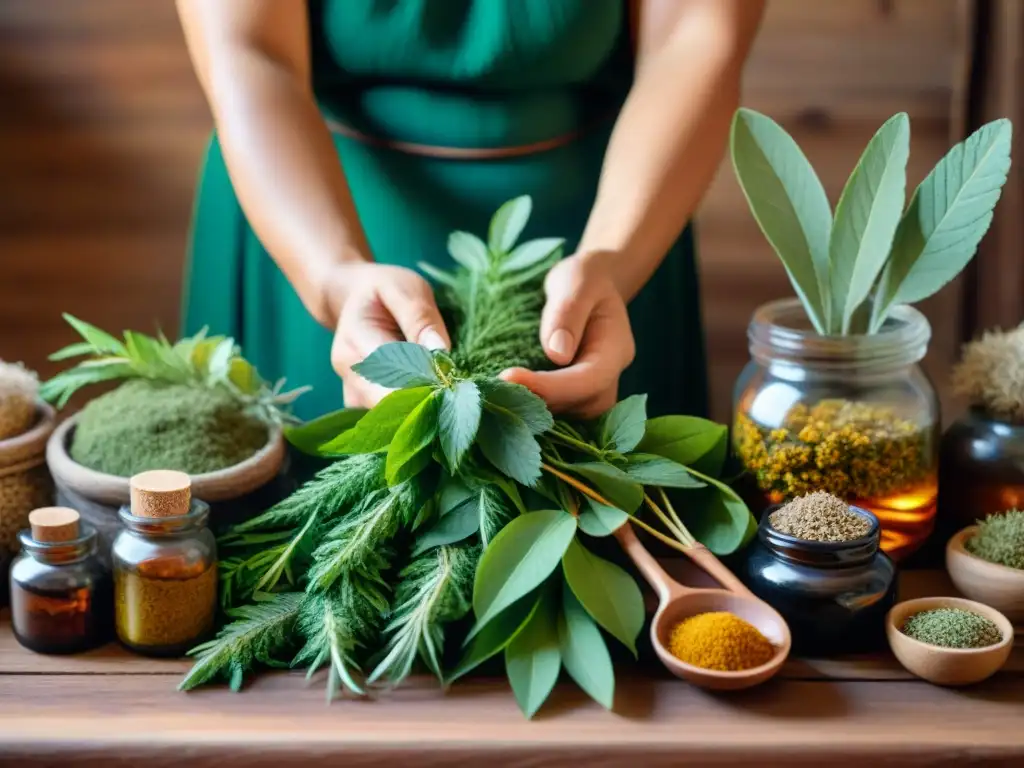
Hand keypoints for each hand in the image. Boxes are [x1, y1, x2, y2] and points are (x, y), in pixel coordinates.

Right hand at [327, 262, 449, 407]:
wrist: (350, 298)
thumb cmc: (382, 290)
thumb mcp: (405, 288)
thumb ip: (420, 318)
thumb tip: (442, 353)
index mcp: (355, 346)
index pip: (392, 381)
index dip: (425, 390)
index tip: (456, 386)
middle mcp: (350, 377)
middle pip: (392, 408)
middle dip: (428, 406)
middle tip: (460, 396)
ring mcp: (353, 396)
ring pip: (393, 419)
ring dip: (424, 412)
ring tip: (449, 396)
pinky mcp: (363, 407)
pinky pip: (392, 420)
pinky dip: (416, 414)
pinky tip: (436, 402)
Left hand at [501, 253, 634, 418]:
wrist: (591, 287)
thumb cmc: (584, 279)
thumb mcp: (577, 281)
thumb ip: (568, 313)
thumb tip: (556, 354)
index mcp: (616, 350)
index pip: (589, 380)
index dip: (551, 386)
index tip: (508, 376)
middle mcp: (609, 377)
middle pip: (581, 406)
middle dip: (540, 403)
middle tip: (495, 390)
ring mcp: (594, 390)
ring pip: (570, 415)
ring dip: (533, 409)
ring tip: (496, 394)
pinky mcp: (575, 395)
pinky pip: (558, 411)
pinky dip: (532, 408)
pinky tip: (505, 398)